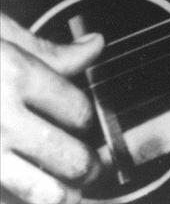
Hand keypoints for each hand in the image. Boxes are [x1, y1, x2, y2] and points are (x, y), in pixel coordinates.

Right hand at [1, 12, 103, 203]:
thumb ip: (46, 49)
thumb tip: (95, 46)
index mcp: (14, 73)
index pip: (77, 108)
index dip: (87, 117)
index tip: (84, 121)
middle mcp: (0, 118)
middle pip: (68, 154)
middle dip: (86, 164)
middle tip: (89, 164)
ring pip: (41, 192)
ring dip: (60, 193)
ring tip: (65, 190)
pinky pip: (5, 199)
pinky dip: (18, 199)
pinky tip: (23, 191)